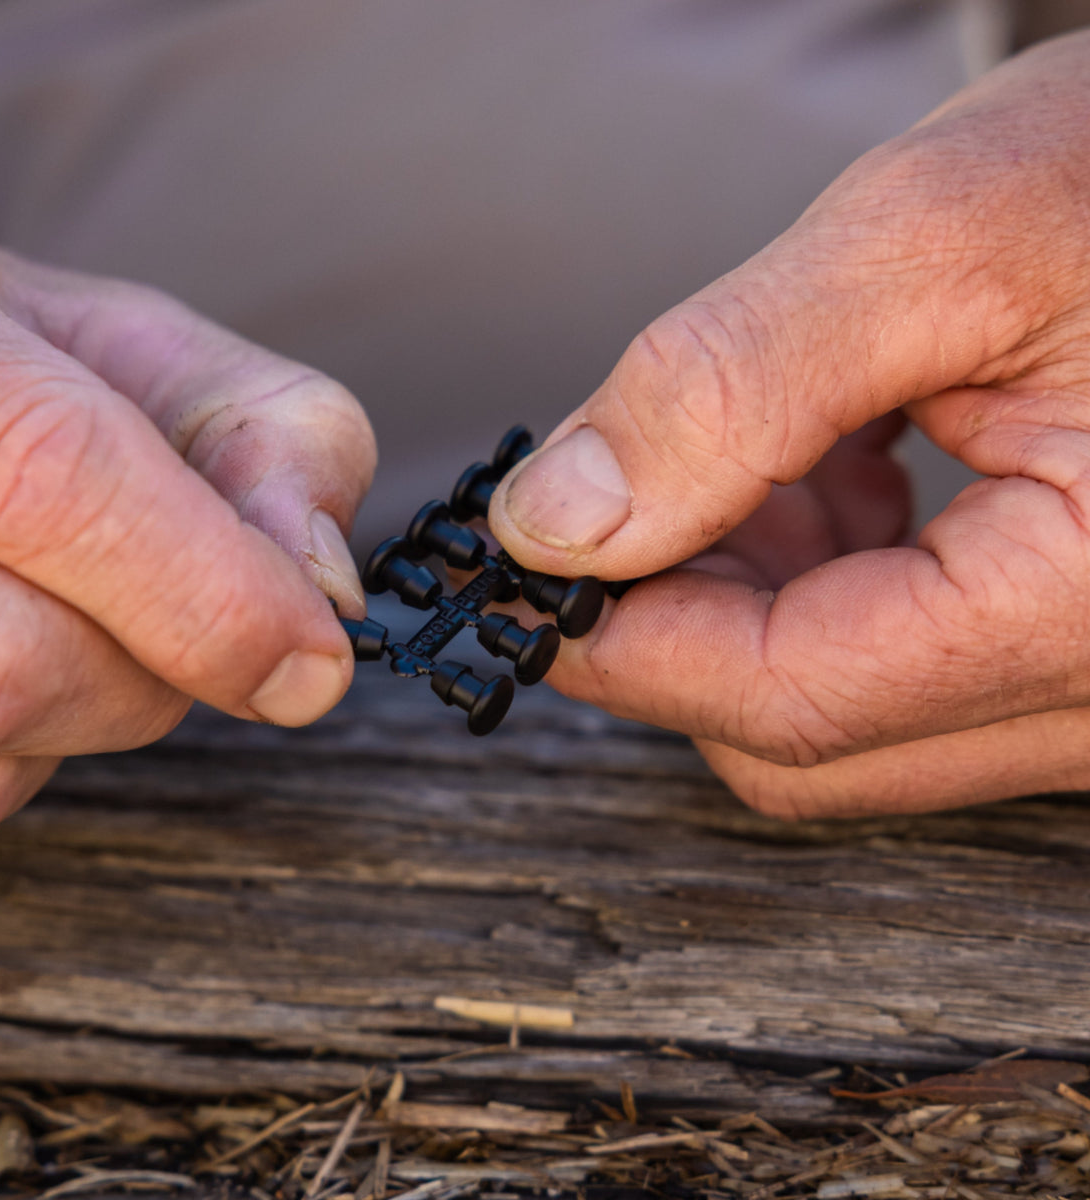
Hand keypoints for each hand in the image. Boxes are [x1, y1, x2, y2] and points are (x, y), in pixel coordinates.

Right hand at [0, 204, 374, 885]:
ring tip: (39, 621)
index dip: (207, 594)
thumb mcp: (151, 352)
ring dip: (66, 736)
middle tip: (164, 620)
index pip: (43, 479)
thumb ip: (272, 439)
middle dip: (146, 681)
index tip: (311, 666)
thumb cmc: (8, 367)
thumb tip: (320, 590)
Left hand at [490, 33, 1089, 816]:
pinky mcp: (1066, 657)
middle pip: (804, 737)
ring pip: (840, 713)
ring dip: (746, 599)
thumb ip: (728, 390)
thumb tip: (556, 524)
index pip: (788, 698)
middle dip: (678, 620)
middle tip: (623, 494)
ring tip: (755, 453)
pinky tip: (820, 480)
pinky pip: (897, 674)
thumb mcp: (932, 239)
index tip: (514, 575)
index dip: (620, 644)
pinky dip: (816, 591)